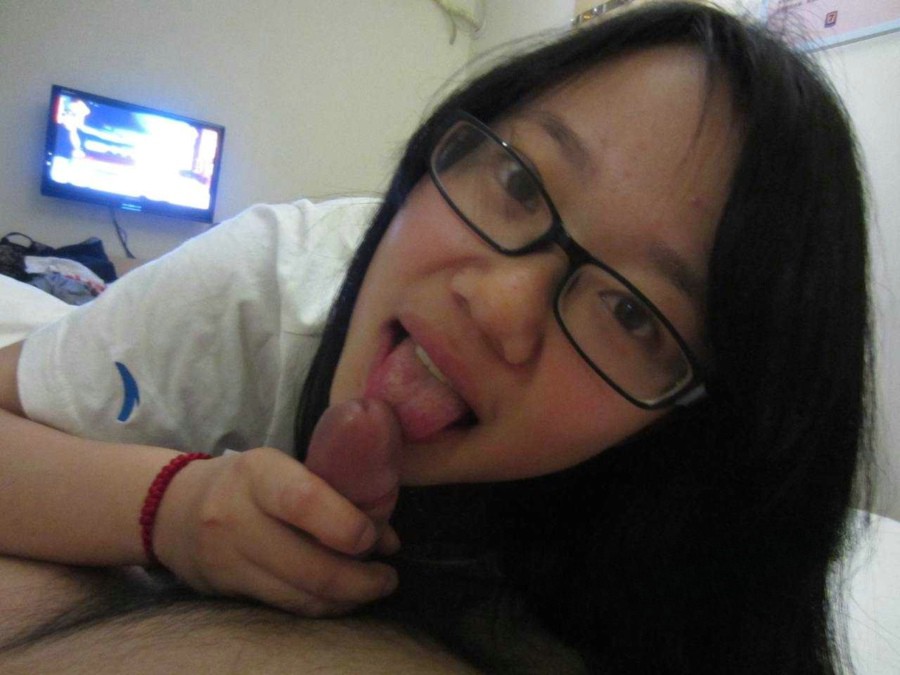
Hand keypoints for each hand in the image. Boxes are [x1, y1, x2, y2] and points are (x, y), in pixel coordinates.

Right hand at [152, 399, 401, 615]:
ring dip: (348, 598)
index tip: (376, 539)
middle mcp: (238, 518)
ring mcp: (229, 559)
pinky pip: (286, 606)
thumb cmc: (246, 482)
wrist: (171, 509)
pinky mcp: (227, 590)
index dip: (346, 526)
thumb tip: (387, 536)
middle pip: (308, 565)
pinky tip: (342, 597)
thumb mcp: (281, 467)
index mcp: (258, 474)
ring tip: (375, 587)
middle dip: (361, 579)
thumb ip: (330, 493)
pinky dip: (322, 606)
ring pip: (300, 594)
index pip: (303, 501)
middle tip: (388, 576)